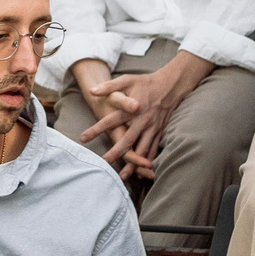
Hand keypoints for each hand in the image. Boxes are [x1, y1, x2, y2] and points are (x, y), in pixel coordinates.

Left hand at [87, 56, 207, 179]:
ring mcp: (152, 128)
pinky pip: (154, 149)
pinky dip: (147, 160)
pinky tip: (141, 171)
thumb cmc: (146, 83)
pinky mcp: (160, 132)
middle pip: (128, 140)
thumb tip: (91, 91)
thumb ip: (109, 87)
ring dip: (133, 163)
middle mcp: (142, 120)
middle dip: (116, 153)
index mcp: (132, 109)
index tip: (83, 137)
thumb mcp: (127, 80)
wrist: (171, 85)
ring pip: (142, 149)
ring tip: (123, 175)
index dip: (96, 129)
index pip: (111, 120)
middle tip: (104, 161)